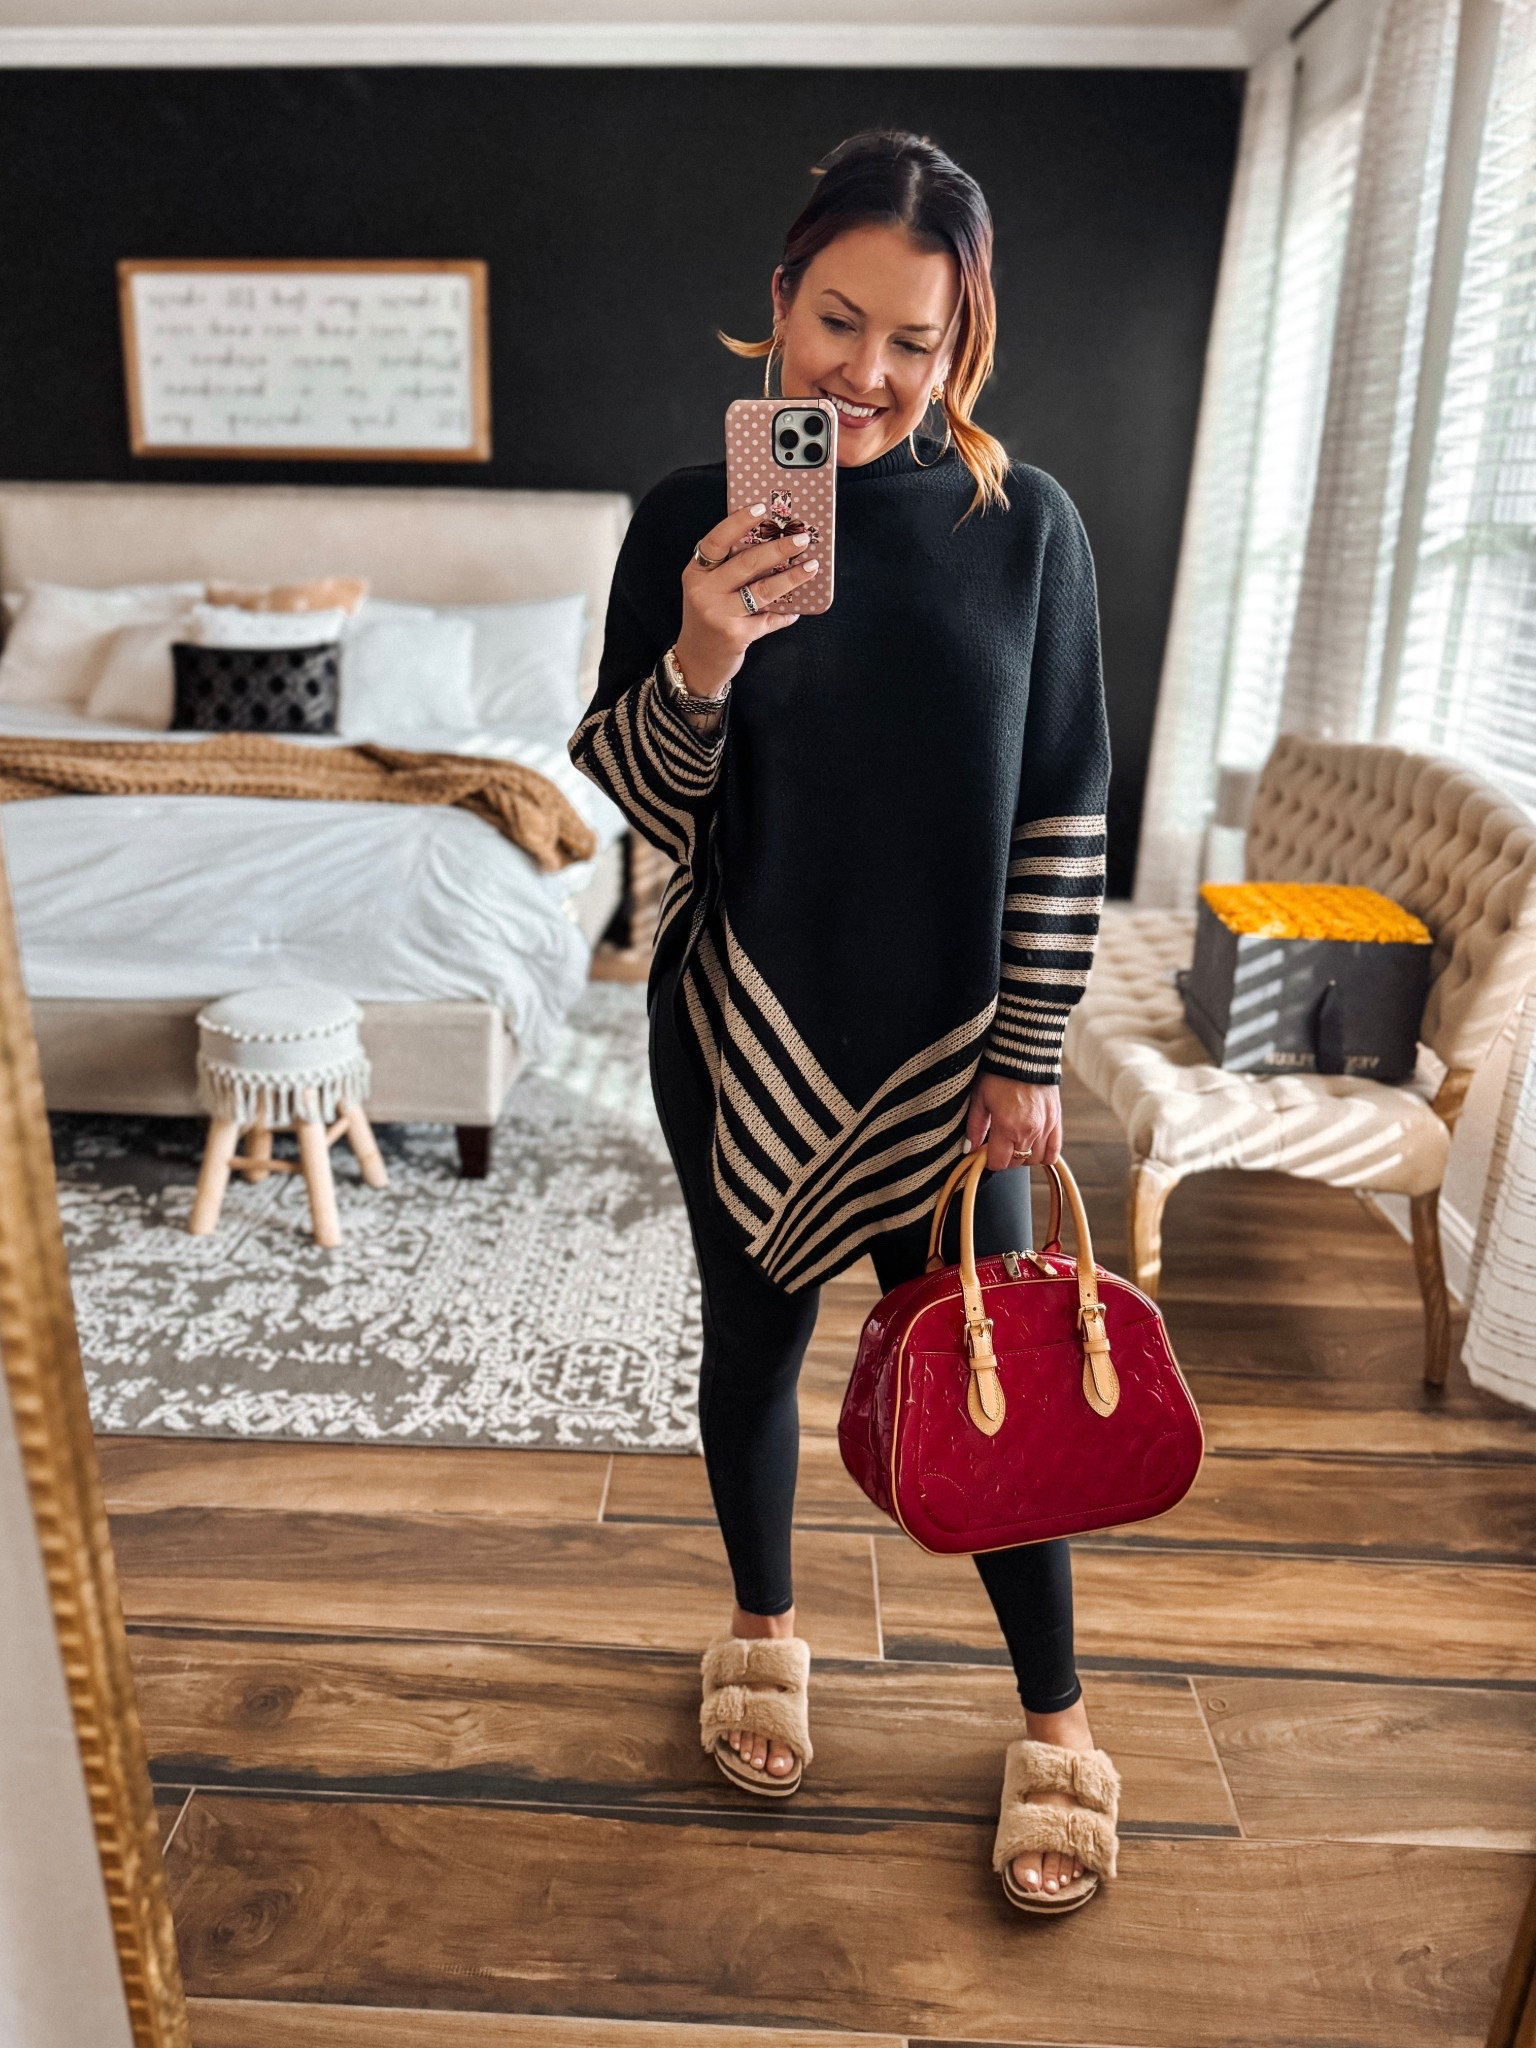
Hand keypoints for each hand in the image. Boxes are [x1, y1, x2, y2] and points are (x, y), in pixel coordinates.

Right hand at [672, 506, 819, 697]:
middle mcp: (704, 591)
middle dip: (778, 548)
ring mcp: (719, 614)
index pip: (716, 541)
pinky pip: (769, 619)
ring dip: (791, 577)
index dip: (739, 522)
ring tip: (811, 566)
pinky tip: (798, 609)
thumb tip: (770, 543)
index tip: (762, 507)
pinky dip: (786, 614)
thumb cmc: (707, 618)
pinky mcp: (736, 635)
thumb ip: (727, 569)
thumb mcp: (706, 589)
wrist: (696, 661)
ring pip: (762, 590)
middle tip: (801, 539)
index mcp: (696, 573)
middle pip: (746, 563)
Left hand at [965, 1075, 1061, 1173]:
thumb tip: (969, 1149)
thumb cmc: (1000, 1074)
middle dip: (1005, 1158)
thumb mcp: (980, 1099)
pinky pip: (1054, 1152)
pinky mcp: (1056, 1121)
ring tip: (1014, 1143)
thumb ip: (974, 1127)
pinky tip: (1033, 1146)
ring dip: (1023, 1157)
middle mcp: (1029, 1131)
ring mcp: (1045, 1127)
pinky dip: (1044, 1154)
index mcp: (1007, 1126)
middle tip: (998, 1144)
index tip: (984, 1151)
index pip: (998, 1163)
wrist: (1025, 1055)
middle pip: (1016, 1164)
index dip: (988, 1160)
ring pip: (1035, 1160)